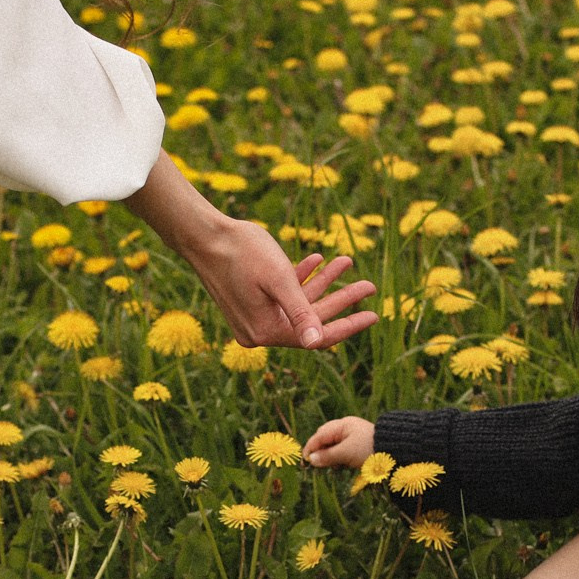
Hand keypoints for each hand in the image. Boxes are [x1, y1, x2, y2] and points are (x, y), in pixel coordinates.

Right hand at [122, 152, 375, 348]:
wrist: (203, 235)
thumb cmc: (242, 252)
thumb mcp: (279, 279)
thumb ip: (301, 312)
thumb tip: (317, 343)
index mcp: (267, 332)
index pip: (317, 336)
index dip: (348, 325)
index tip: (374, 314)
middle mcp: (259, 332)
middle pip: (310, 320)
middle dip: (340, 299)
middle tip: (369, 285)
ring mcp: (254, 317)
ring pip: (298, 304)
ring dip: (323, 283)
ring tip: (346, 260)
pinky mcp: (250, 302)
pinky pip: (283, 295)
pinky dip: (300, 279)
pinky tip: (317, 259)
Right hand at [304, 416, 375, 468]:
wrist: (396, 451)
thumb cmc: (369, 449)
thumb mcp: (346, 453)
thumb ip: (327, 456)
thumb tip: (311, 460)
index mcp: (343, 425)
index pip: (320, 436)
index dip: (311, 448)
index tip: (305, 462)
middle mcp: (346, 428)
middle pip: (325, 439)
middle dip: (320, 452)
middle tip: (318, 465)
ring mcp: (353, 436)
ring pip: (333, 446)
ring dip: (330, 456)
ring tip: (334, 466)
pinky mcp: (358, 445)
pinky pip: (342, 450)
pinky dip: (339, 458)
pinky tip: (342, 465)